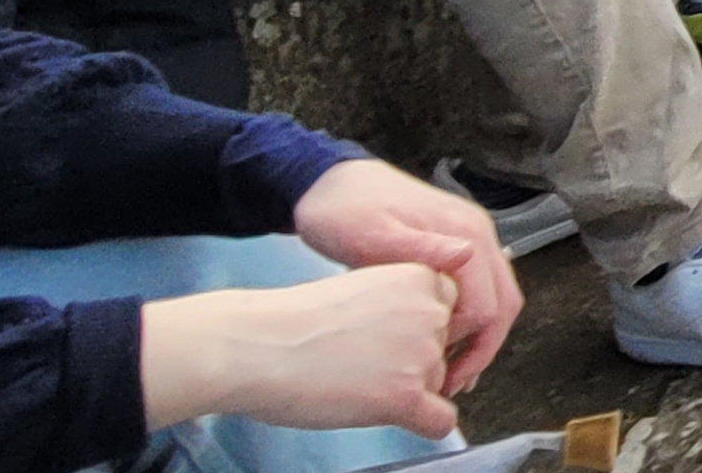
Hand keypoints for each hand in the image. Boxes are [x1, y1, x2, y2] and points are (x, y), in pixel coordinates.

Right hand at [140, 266, 468, 438]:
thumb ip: (403, 303)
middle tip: (361, 362)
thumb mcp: (362, 289)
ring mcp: (422, 354)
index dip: (416, 330)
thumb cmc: (290, 321)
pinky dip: (422, 424)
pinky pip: (440, 421)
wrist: (252, 346)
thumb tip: (434, 328)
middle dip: (411, 361)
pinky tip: (387, 414)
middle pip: (444, 351)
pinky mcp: (407, 395)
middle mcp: (431, 312)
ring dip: (405, 390)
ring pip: (438, 385)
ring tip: (352, 382)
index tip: (383, 337)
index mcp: (420, 277)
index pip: (449, 312)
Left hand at [287, 159, 520, 396]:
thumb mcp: (372, 232)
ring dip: (479, 339)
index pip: (487, 305)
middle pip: (504, 304)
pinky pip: (479, 291)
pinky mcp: (456, 247)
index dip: (467, 346)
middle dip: (483, 349)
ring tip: (448, 372)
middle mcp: (479, 235)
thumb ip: (420, 247)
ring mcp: (471, 240)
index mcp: (465, 233)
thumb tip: (467, 257)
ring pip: (497, 300)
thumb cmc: (342, 210)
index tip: (438, 376)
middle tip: (450, 384)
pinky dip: (469, 322)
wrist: (327, 182)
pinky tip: (442, 341)